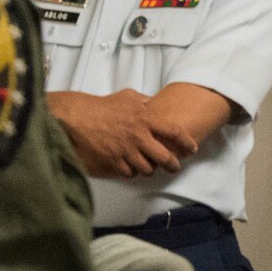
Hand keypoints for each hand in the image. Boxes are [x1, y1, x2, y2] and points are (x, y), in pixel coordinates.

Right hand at [48, 89, 198, 178]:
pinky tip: (132, 166)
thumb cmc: (104, 106)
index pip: (174, 132)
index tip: (192, 148)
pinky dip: (132, 172)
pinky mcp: (113, 160)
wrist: (79, 117)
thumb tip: (156, 104)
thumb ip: (145, 102)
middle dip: (173, 165)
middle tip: (174, 166)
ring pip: (147, 169)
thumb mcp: (129, 97)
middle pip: (165, 158)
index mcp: (145, 119)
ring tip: (150, 165)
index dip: (187, 142)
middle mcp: (139, 136)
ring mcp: (126, 150)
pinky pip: (129, 173)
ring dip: (150, 169)